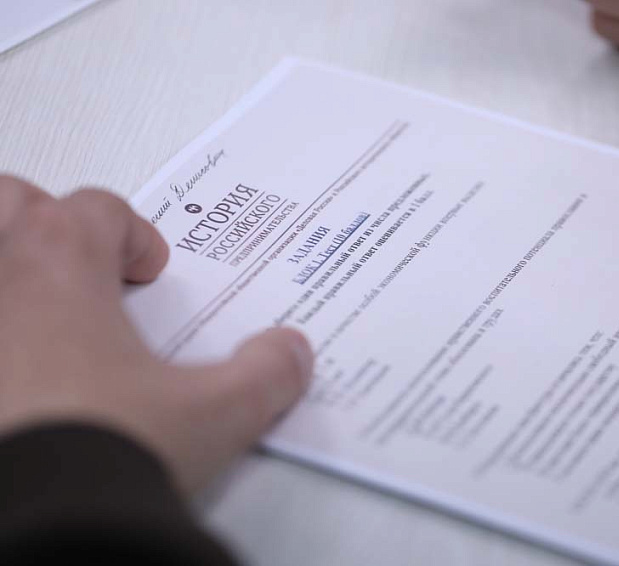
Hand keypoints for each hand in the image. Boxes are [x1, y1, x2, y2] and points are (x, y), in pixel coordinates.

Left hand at [0, 175, 312, 493]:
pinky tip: (24, 377)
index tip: (151, 274)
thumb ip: (265, 375)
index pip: (98, 210)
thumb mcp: (214, 415)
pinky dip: (4, 340)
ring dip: (15, 274)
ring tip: (46, 316)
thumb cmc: (100, 455)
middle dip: (50, 224)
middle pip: (13, 205)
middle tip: (85, 268)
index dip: (135, 235)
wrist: (30, 530)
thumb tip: (291, 353)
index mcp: (61, 267)